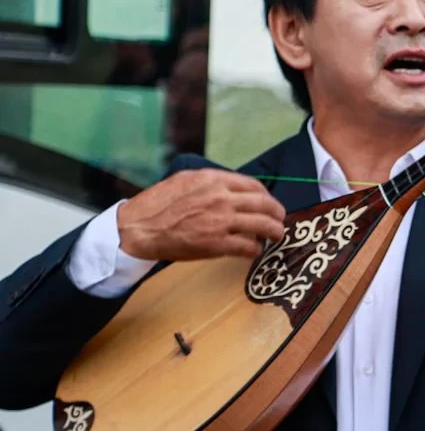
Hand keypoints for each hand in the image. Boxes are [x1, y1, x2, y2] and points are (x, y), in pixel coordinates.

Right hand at [116, 168, 286, 260]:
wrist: (138, 228)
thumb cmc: (158, 205)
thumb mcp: (186, 180)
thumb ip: (211, 182)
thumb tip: (233, 188)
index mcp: (213, 180)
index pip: (254, 185)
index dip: (267, 196)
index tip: (269, 203)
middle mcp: (221, 198)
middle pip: (265, 204)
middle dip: (277, 213)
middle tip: (280, 220)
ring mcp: (221, 221)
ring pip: (263, 225)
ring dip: (274, 231)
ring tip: (276, 235)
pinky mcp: (217, 244)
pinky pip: (248, 246)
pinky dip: (255, 249)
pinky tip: (254, 250)